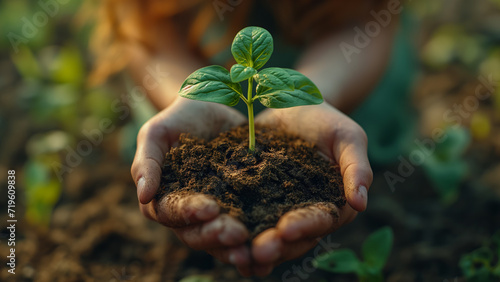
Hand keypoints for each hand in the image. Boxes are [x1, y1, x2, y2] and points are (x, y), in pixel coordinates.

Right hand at [131, 97, 252, 264]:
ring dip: (236, 247)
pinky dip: (258, 238)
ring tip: (254, 248)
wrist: (214, 105)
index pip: (171, 213)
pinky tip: (275, 242)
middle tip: (237, 234)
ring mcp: (218, 212)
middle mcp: (189, 214)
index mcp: (165, 199)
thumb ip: (147, 162)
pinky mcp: (243, 206)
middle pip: (198, 233)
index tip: (209, 208)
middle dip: (216, 235)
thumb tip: (143, 196)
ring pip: (222, 238)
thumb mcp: (157, 133)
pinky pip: (250, 225)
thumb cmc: (180, 119)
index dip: (189, 213)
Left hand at [238, 102, 372, 275]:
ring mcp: (275, 209)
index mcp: (331, 204)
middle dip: (275, 246)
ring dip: (251, 248)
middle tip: (258, 252)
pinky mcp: (251, 199)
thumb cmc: (327, 121)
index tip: (287, 228)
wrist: (291, 104)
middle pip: (292, 239)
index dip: (305, 227)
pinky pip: (242, 217)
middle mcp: (302, 214)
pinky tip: (216, 238)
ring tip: (236, 254)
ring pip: (265, 235)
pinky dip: (232, 230)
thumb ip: (356, 168)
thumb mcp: (347, 138)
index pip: (320, 221)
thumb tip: (361, 204)